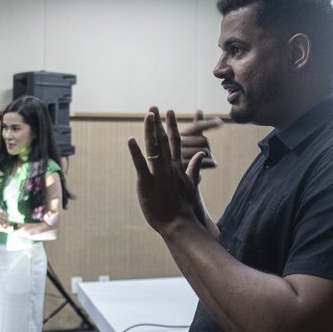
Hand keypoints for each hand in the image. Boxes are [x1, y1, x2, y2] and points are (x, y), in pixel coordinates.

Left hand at [128, 107, 206, 232]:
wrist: (180, 224)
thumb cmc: (184, 207)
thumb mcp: (192, 185)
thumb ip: (194, 168)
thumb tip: (201, 154)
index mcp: (177, 167)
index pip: (174, 141)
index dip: (171, 125)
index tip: (169, 112)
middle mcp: (168, 167)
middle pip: (163, 140)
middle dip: (158, 122)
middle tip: (153, 107)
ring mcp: (158, 174)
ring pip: (153, 148)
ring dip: (150, 130)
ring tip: (147, 115)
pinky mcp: (147, 183)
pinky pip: (140, 164)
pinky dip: (135, 152)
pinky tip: (131, 139)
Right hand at [180, 110, 222, 176]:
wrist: (180, 181)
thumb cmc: (186, 158)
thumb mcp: (189, 141)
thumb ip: (195, 126)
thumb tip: (199, 110)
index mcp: (179, 135)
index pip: (197, 127)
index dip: (209, 124)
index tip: (221, 122)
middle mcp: (177, 144)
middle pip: (204, 140)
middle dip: (208, 147)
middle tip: (206, 153)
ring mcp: (180, 156)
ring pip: (205, 151)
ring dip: (210, 156)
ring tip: (206, 160)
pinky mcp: (186, 168)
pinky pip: (206, 161)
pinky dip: (212, 163)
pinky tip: (212, 165)